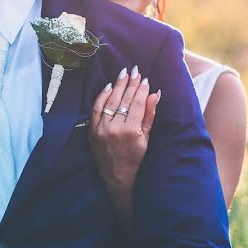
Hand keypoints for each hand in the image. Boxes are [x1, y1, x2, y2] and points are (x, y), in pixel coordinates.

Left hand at [88, 66, 159, 223]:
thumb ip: (149, 115)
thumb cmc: (135, 158)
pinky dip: (102, 96)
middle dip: (131, 84)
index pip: (137, 104)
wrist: (116, 176)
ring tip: (124, 74)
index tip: (146, 79)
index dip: (142, 90)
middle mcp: (115, 127)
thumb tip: (155, 94)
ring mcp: (101, 128)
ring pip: (110, 101)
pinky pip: (96, 108)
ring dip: (118, 85)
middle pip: (124, 100)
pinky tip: (110, 86)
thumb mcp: (146, 138)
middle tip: (135, 70)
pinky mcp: (92, 129)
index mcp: (130, 131)